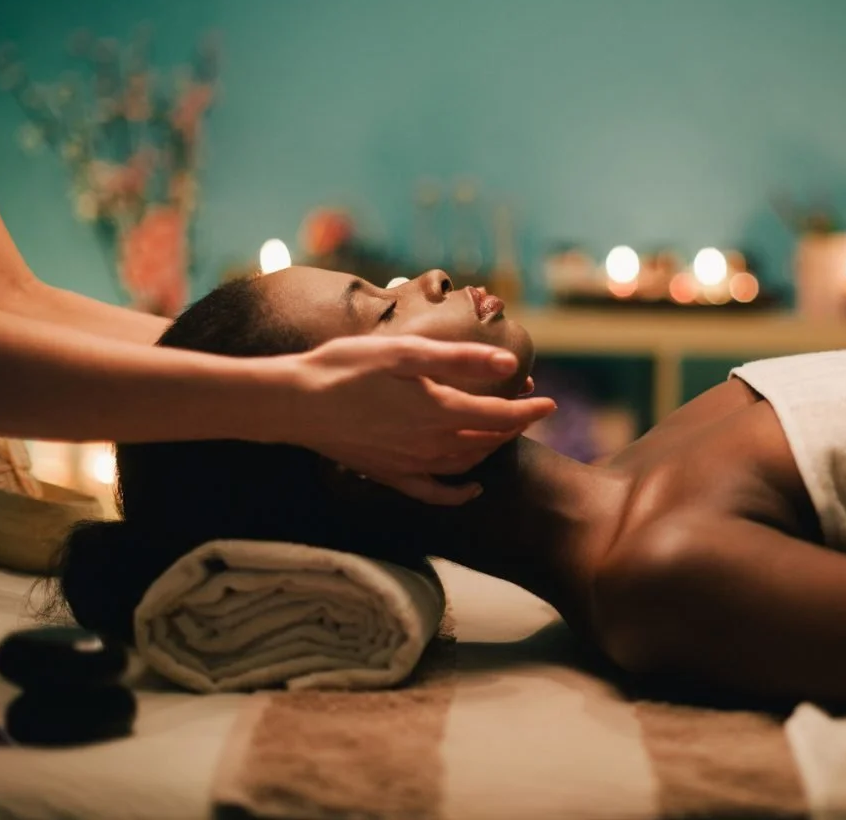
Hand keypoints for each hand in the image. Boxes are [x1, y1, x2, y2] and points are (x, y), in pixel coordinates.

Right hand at [284, 335, 555, 503]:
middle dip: (514, 428)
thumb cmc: (347, 367)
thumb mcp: (406, 352)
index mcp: (438, 412)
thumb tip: (508, 365)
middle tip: (529, 410)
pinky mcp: (388, 475)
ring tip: (505, 434)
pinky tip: (472, 487)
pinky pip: (433, 492)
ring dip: (491, 452)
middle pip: (486, 443)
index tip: (550, 403)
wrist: (295, 402)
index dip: (529, 412)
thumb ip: (460, 360)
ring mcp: (409, 465)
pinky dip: (459, 493)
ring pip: (466, 467)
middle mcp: (429, 445)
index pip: (499, 418)